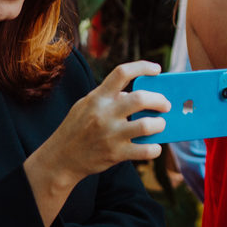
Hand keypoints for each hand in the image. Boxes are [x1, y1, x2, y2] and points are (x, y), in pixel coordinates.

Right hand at [38, 61, 170, 188]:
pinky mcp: (115, 154)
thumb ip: (108, 96)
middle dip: (159, 100)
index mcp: (98, 97)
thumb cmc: (77, 128)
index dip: (142, 67)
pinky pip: (144, 151)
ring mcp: (110, 135)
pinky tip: (154, 147)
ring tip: (160, 125)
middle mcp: (104, 114)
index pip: (122, 73)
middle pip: (140, 99)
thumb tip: (136, 93)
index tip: (157, 69)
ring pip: (147, 126)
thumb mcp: (86, 105)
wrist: (61, 159)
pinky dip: (154, 149)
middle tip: (165, 105)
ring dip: (159, 124)